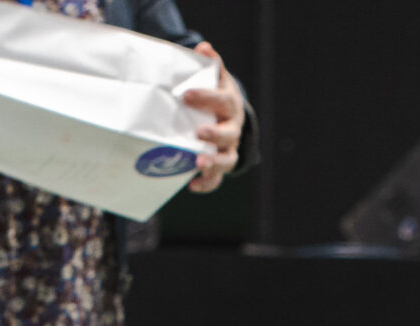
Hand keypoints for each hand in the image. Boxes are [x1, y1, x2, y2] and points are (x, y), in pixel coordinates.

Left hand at [185, 44, 244, 193]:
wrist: (229, 120)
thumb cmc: (217, 98)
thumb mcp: (217, 80)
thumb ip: (211, 65)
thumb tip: (204, 47)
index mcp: (230, 106)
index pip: (224, 101)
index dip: (207, 98)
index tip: (186, 95)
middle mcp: (232, 129)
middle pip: (228, 133)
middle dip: (214, 134)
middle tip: (198, 132)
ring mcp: (228, 149)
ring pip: (226, 160)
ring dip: (213, 163)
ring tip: (198, 163)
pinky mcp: (220, 166)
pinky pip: (216, 179)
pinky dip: (206, 183)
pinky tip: (191, 185)